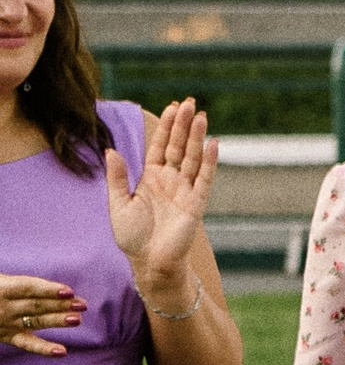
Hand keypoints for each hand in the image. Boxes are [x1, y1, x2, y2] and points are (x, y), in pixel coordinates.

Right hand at [0, 270, 83, 354]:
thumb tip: (36, 278)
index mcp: (2, 287)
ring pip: (35, 321)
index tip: (68, 291)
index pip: (28, 288)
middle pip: (36, 305)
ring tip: (77, 320)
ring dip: (57, 321)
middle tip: (82, 304)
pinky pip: (27, 344)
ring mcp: (7, 323)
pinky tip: (62, 352)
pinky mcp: (8, 336)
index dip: (48, 289)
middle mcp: (5, 306)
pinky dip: (44, 349)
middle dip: (60, 305)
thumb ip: (15, 280)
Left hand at [107, 97, 215, 302]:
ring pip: (192, 157)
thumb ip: (117, 178)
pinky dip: (209, 161)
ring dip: (196, 137)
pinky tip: (213, 143)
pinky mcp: (196, 203)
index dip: (166, 126)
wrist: (149, 262)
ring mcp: (184, 190)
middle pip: (178, 146)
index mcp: (151, 178)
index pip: (160, 146)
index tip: (171, 107)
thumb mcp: (118, 204)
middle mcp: (170, 180)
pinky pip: (204, 178)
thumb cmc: (132, 236)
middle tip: (189, 102)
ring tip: (200, 115)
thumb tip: (110, 151)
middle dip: (183, 124)